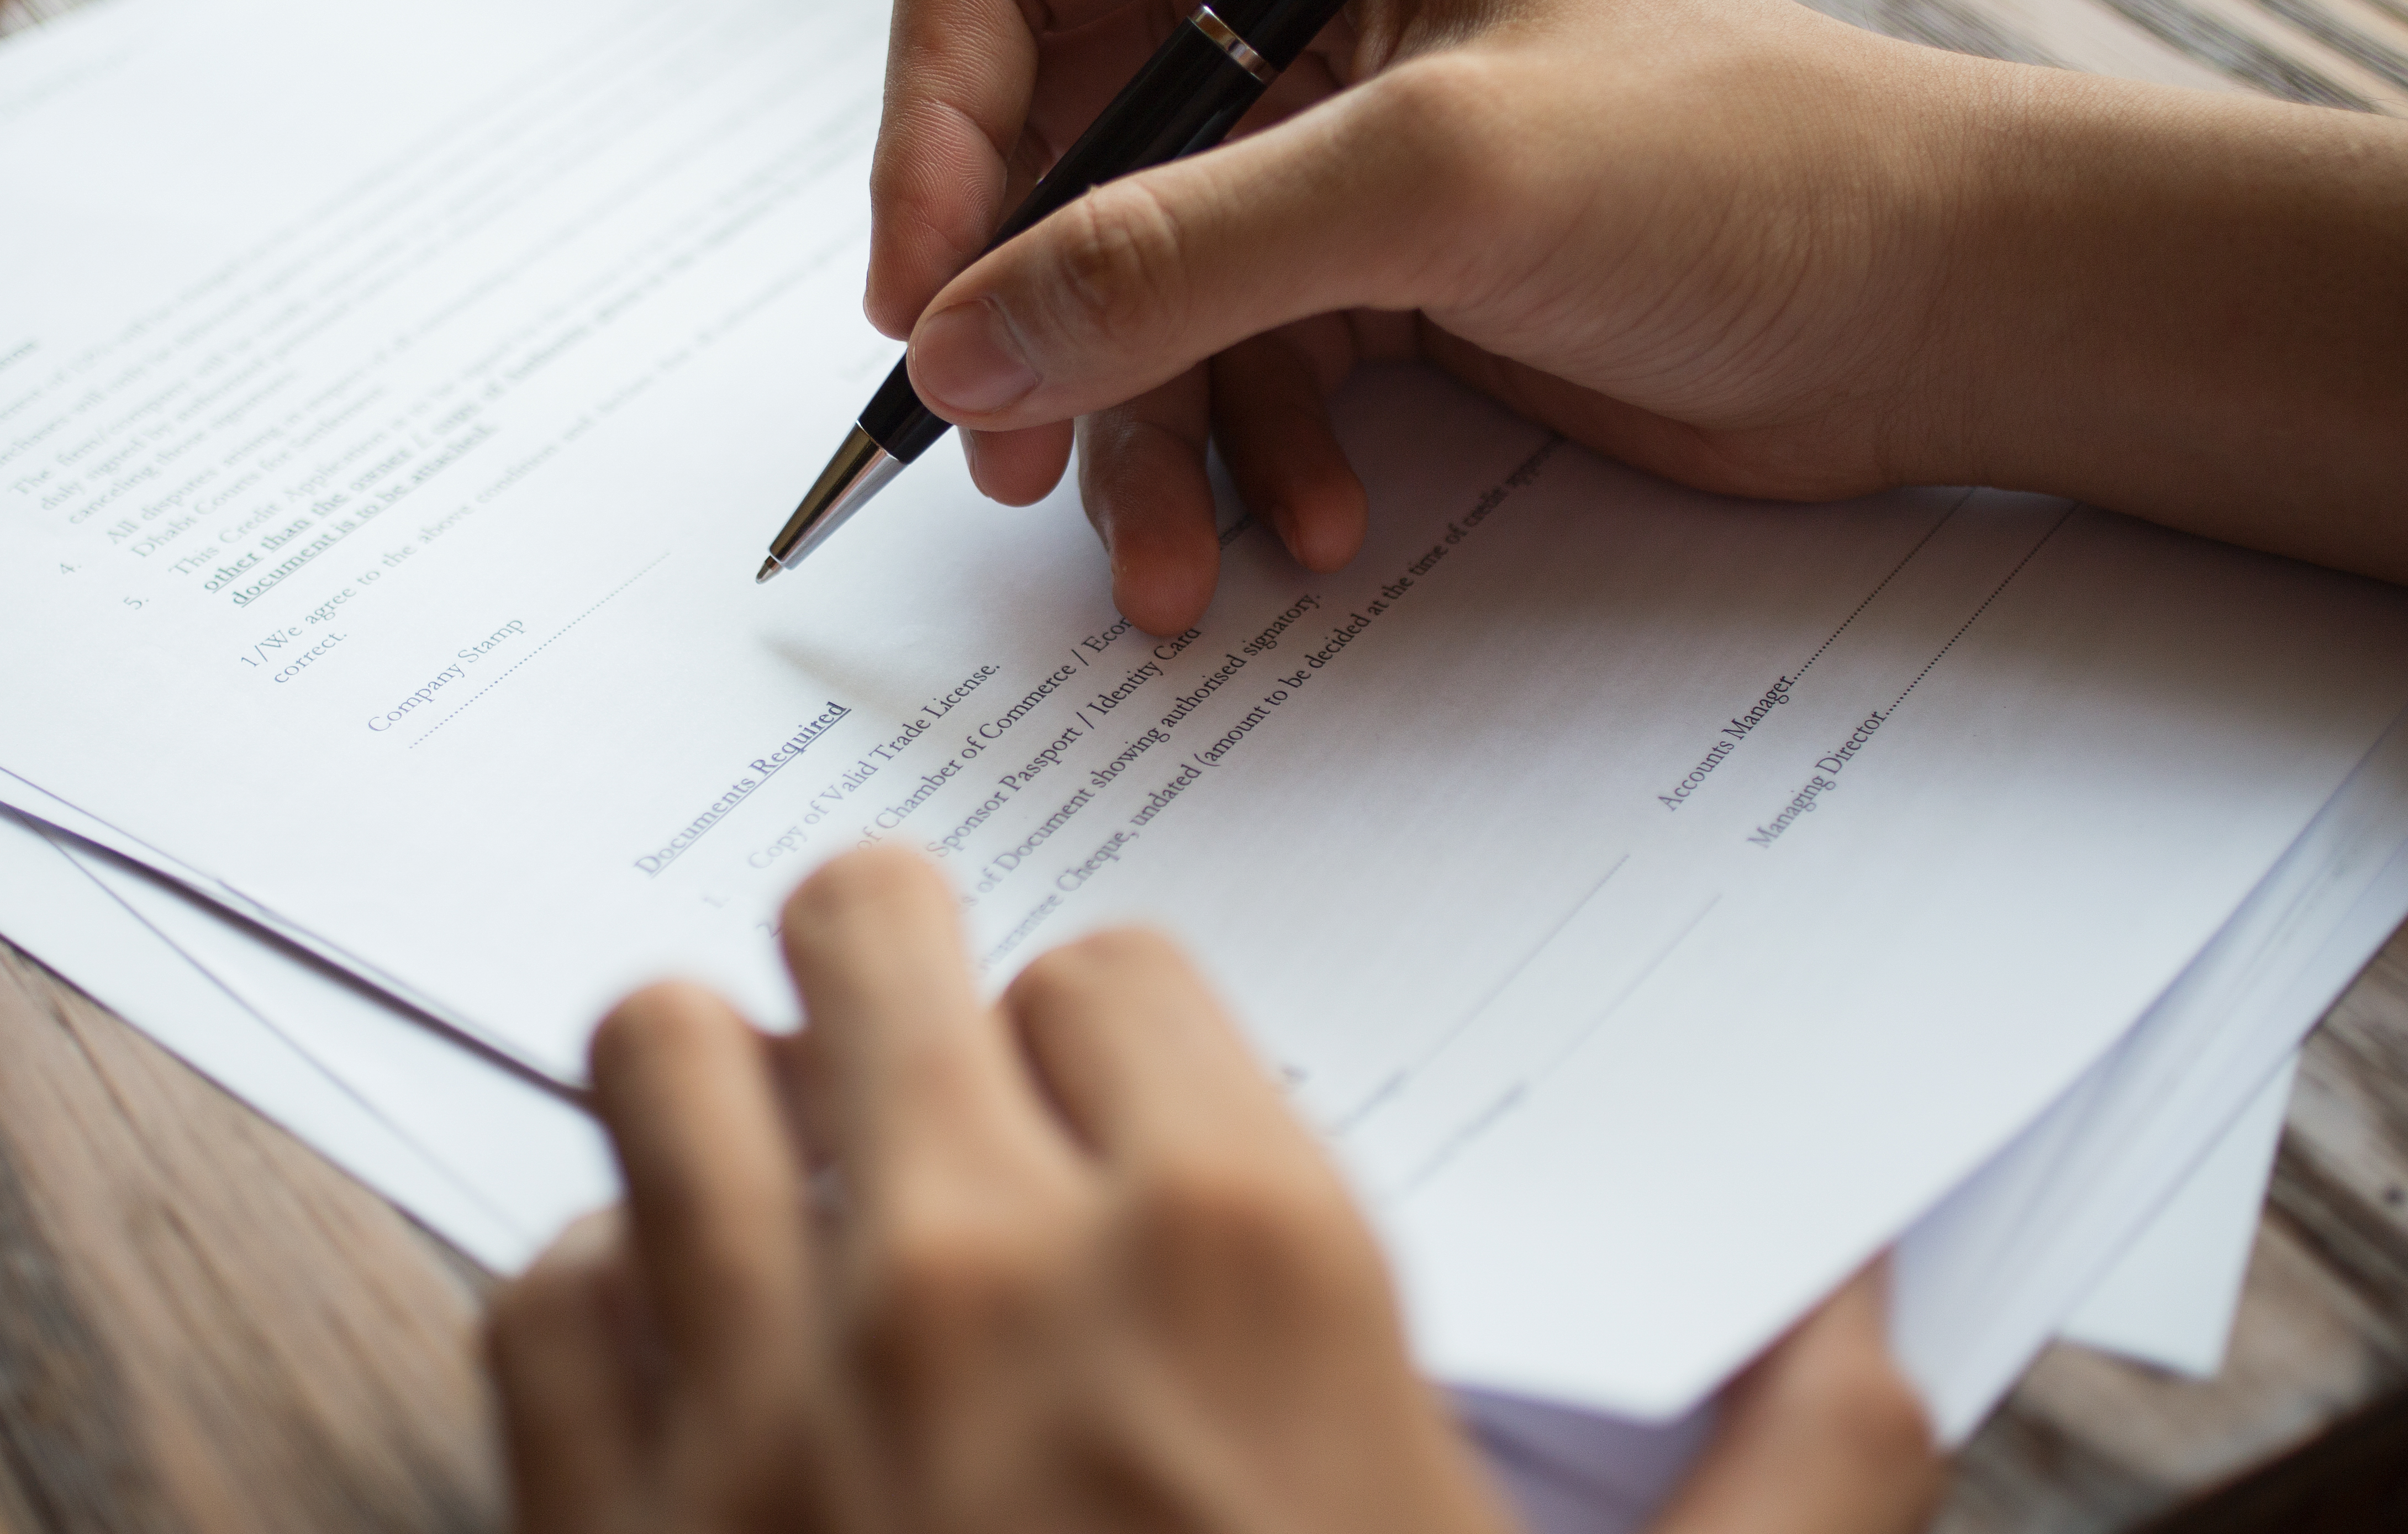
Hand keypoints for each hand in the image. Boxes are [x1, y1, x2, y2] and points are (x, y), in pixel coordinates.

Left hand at [486, 846, 1941, 1533]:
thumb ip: (1797, 1479)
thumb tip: (1868, 1317)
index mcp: (1236, 1261)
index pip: (1117, 970)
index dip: (1114, 1032)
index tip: (1113, 1107)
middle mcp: (973, 1268)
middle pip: (859, 931)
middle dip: (888, 964)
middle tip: (914, 1041)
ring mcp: (758, 1384)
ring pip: (656, 1055)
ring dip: (717, 1089)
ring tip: (781, 1159)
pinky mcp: (597, 1515)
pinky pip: (539, 1283)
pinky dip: (599, 1294)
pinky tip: (685, 1364)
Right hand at [868, 0, 2407, 630]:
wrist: (1929, 311)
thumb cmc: (1737, 170)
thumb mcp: (1436, 185)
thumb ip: (1179, 254)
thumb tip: (954, 344)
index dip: (932, 136)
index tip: (919, 305)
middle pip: (1040, 149)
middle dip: (1029, 321)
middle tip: (1010, 462)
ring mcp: (1307, 131)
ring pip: (1118, 284)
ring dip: (1134, 436)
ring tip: (1168, 567)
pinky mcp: (1350, 260)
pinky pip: (1214, 362)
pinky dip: (1237, 458)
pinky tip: (1309, 528)